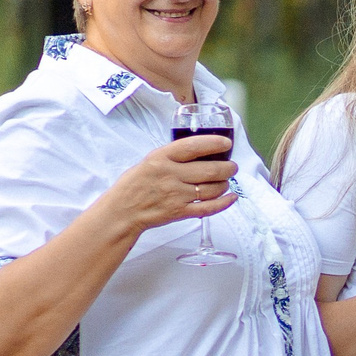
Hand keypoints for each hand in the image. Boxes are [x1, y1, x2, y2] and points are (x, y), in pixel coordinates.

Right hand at [100, 135, 238, 232]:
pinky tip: (231, 197)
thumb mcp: (150, 161)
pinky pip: (208, 208)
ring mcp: (176, 195)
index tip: (226, 143)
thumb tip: (201, 151)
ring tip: (226, 181)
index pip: (193, 146)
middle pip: (209, 170)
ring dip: (224, 184)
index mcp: (161, 158)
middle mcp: (170, 175)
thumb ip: (172, 156)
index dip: (214, 143)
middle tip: (232, 166)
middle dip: (227, 168)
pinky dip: (224, 203)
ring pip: (211, 189)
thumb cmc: (135, 185)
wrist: (123, 210)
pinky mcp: (180, 212)